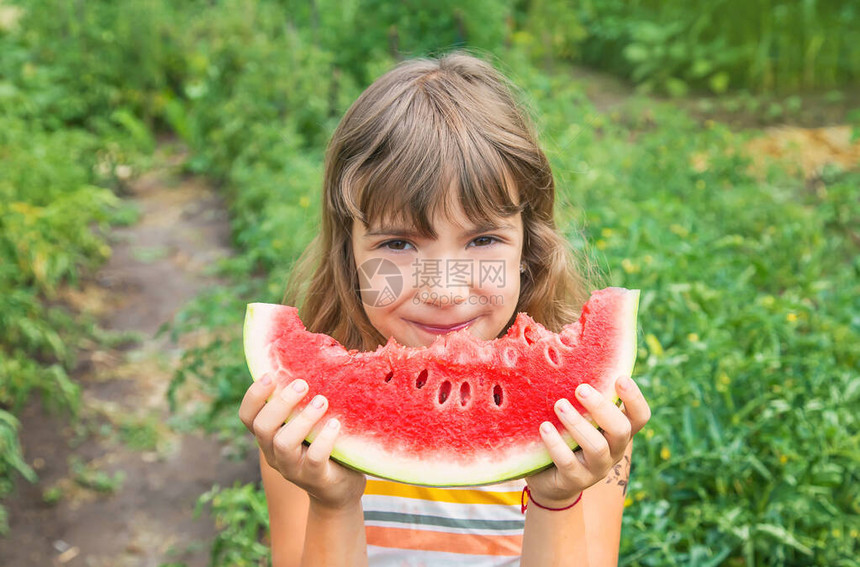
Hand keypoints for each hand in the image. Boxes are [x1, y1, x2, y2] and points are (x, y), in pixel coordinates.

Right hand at [238, 372, 365, 508]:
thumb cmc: (323, 446)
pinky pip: (313, 459)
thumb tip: (311, 361)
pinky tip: (336, 425)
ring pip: (284, 443)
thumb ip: (301, 403)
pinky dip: (324, 439)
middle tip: (303, 384)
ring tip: (322, 401)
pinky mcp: (314, 479)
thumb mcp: (307, 424)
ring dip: (302, 419)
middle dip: (280, 402)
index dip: (253, 396)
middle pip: (262, 427)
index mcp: (269, 437)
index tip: (269, 375)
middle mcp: (274, 453)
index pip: (247, 417)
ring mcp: (292, 469)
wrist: (340, 489)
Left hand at [525, 376, 650, 506]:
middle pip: (620, 430)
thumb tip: (572, 353)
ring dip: (577, 423)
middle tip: (581, 388)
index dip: (634, 398)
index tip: (620, 378)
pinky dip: (556, 444)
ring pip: (596, 447)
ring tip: (559, 405)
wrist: (550, 480)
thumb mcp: (580, 418)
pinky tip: (544, 427)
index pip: (640, 417)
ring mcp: (596, 468)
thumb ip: (584, 398)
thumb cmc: (567, 437)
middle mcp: (613, 451)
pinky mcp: (574, 480)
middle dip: (601, 408)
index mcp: (618, 432)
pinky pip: (568, 463)